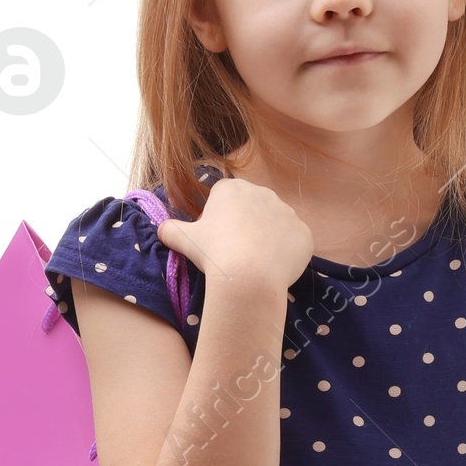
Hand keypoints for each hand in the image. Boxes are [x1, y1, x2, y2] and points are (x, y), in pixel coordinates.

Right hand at [157, 175, 312, 296]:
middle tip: (237, 255)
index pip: (226, 200)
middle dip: (247, 228)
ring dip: (268, 240)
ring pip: (275, 226)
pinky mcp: (304, 233)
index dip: (221, 222)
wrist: (250, 277)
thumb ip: (171, 229)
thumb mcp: (183, 240)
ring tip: (256, 264)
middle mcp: (262, 192)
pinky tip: (275, 269)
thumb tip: (161, 229)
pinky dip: (287, 254)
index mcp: (232, 188)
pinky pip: (295, 242)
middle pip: (253, 210)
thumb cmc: (215, 254)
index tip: (218, 242)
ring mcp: (287, 212)